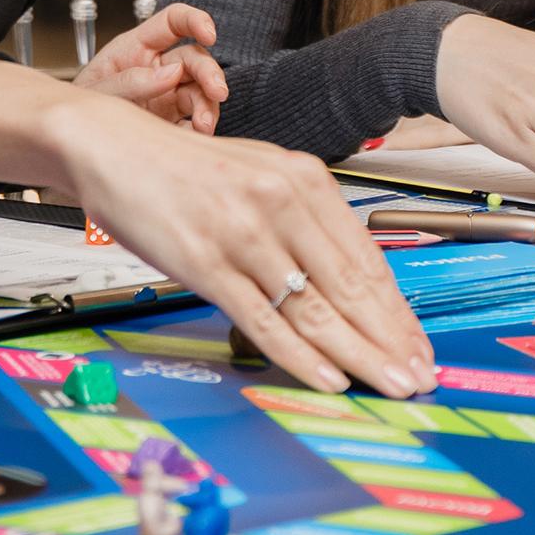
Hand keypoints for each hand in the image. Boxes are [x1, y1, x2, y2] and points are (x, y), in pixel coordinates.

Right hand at [52, 95, 435, 399]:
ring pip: (315, 308)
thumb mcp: (259, 175)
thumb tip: (347, 278)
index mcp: (302, 177)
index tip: (418, 345)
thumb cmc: (186, 168)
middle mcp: (280, 201)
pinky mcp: (205, 261)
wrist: (115, 148)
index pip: (366, 258)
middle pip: (350, 287)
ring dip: (359, 356)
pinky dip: (300, 355)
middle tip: (420, 378)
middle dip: (391, 341)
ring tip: (391, 386)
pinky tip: (328, 378)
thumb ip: (303, 219)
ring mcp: (243, 232)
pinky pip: (263, 319)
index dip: (398, 310)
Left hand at [72, 5, 227, 133]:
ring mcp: (167, 95)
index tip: (210, 34)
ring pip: (201, 91)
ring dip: (209, 106)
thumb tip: (172, 73)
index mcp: (135, 48)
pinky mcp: (171, 122)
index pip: (171, 22)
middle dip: (210, 73)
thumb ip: (130, 81)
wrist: (73, 147)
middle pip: (194, 59)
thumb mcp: (95, 91)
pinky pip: (194, 122)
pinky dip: (199, 131)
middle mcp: (157, 68)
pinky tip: (191, 139)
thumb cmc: (79, 109)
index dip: (194, 20)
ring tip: (203, 127)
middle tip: (217, 93)